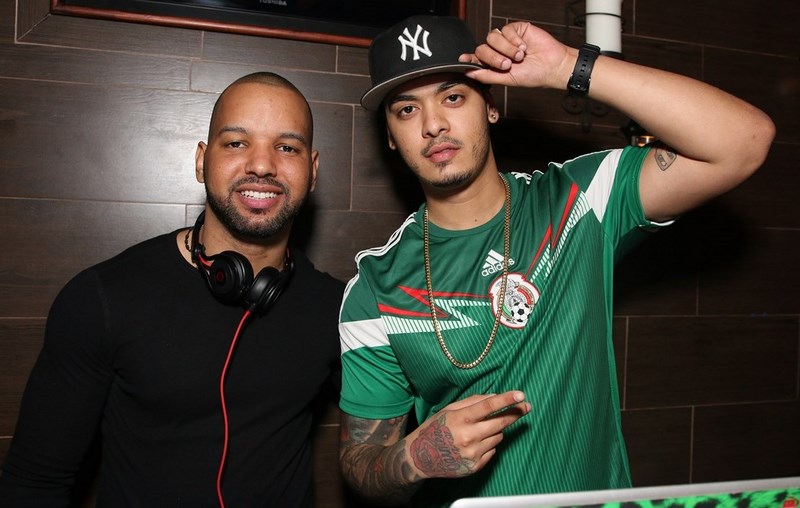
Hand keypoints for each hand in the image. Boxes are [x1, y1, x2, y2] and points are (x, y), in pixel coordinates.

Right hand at [406, 390, 529, 478]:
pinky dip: (489, 444)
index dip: (506, 400)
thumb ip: (473, 402)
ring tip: (479, 430)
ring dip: (495, 430)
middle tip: (525, 407)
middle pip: (501, 423)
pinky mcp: (476, 466)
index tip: (521, 395)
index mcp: (461, 419)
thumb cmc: (434, 428)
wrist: (420, 457)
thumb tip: (495, 397)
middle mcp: (468, 437)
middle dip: (514, 413)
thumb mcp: (449, 409)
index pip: (488, 406)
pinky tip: (474, 443)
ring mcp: (473, 453)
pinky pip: (493, 450)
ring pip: (498, 436)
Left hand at [458, 22, 572, 89]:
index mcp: (494, 64)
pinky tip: (524, 47)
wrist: (552, 66)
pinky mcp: (516, 29)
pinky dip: (514, 40)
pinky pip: (506, 30)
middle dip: (493, 57)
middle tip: (508, 65)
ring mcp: (506, 39)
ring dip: (506, 49)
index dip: (469, 59)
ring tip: (520, 56)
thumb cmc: (533, 75)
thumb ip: (487, 75)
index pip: (477, 59)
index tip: (462, 60)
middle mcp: (498, 51)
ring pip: (492, 37)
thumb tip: (469, 73)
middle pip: (482, 48)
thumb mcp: (507, 79)